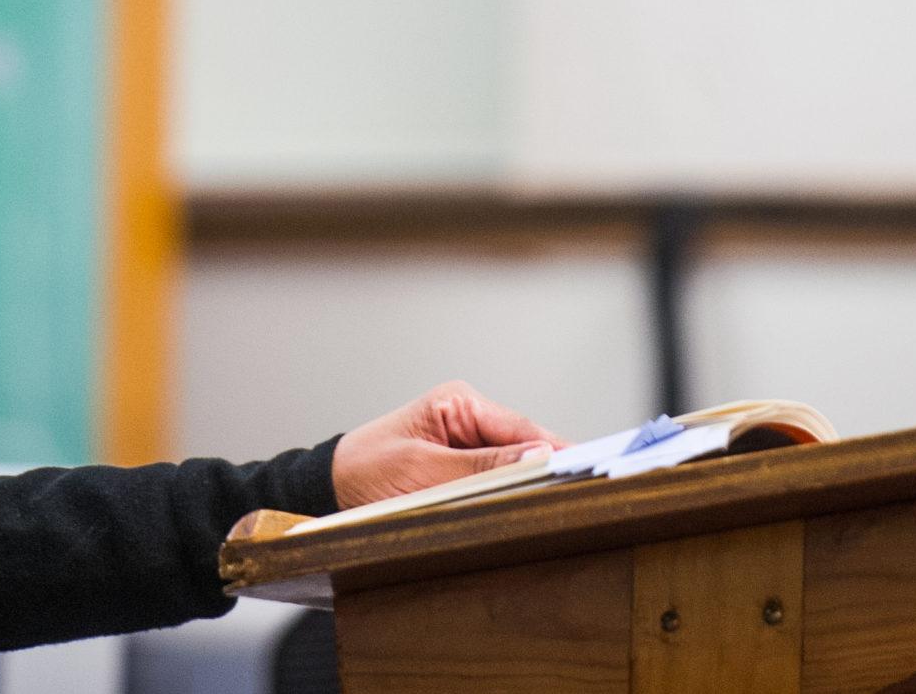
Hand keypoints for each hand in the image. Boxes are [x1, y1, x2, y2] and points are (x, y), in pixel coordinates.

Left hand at [331, 380, 564, 508]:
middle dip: (547, 471)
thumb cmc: (364, 473)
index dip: (558, 452)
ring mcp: (465, 443)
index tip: (588, 473)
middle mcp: (467, 417)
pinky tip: (523, 512)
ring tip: (555, 508)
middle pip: (525, 446)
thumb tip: (541, 455)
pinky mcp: (460, 468)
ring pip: (514, 466)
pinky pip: (496, 480)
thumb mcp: (423, 472)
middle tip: (580, 498)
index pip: (523, 428)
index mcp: (459, 403)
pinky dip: (508, 496)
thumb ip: (483, 465)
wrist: (327, 491)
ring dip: (527, 487)